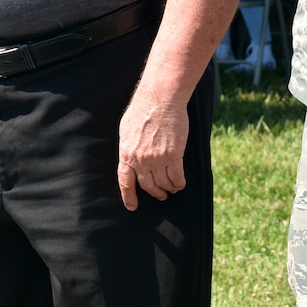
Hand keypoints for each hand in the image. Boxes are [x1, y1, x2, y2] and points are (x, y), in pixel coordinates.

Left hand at [117, 87, 189, 210]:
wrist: (160, 99)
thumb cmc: (142, 109)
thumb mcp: (126, 129)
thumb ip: (128, 146)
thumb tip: (130, 156)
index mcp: (127, 153)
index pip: (125, 182)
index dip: (129, 196)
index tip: (132, 206)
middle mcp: (141, 160)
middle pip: (147, 185)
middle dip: (154, 193)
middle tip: (160, 196)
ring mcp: (157, 158)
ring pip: (163, 183)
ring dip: (168, 189)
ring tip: (172, 190)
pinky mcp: (174, 154)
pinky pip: (176, 176)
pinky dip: (179, 183)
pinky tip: (180, 184)